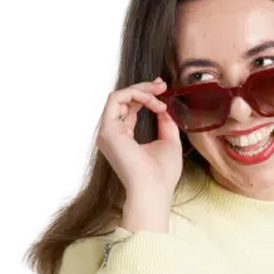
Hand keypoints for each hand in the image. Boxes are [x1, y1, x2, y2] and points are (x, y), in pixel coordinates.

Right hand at [94, 78, 183, 201]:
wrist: (154, 189)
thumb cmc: (162, 173)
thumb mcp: (169, 142)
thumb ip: (166, 123)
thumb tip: (165, 107)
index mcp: (122, 137)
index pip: (128, 107)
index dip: (144, 94)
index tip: (163, 89)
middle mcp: (110, 132)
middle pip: (121, 99)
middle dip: (143, 87)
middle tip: (162, 83)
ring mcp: (105, 131)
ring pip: (118, 95)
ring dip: (141, 89)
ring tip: (160, 92)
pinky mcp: (106, 129)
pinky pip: (116, 98)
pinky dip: (137, 94)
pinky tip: (154, 103)